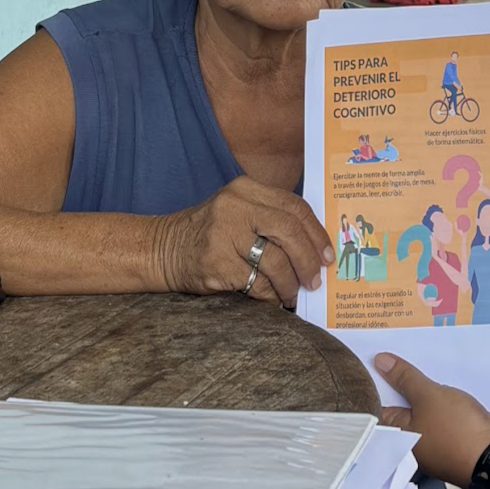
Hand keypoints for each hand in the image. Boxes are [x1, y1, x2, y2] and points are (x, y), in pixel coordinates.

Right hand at [156, 176, 333, 305]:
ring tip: (293, 294)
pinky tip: (273, 299)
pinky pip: (256, 283)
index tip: (327, 254)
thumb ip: (271, 217)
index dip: (316, 232)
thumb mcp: (238, 209)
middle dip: (308, 258)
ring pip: (275, 260)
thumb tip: (314, 247)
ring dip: (290, 283)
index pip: (294, 206)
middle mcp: (235, 206)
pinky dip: (270, 295)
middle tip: (315, 278)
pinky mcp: (215, 263)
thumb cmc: (211, 232)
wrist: (162, 248)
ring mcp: (223, 234)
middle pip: (288, 230)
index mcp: (246, 189)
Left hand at [376, 353, 489, 486]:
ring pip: (421, 408)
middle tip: (394, 350)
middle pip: (400, 405)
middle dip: (399, 381)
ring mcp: (432, 440)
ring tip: (415, 358)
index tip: (371, 357)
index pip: (378, 405)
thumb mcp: (427, 396)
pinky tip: (440, 379)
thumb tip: (379, 361)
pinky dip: (437, 397)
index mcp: (398, 435)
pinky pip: (438, 412)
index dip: (374, 380)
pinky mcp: (450, 436)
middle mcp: (412, 440)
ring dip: (420, 388)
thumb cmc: (455, 429)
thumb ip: (404, 378)